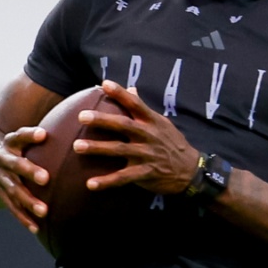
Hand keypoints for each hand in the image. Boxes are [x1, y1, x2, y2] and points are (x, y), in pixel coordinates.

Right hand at [0, 127, 51, 232]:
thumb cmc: (14, 149)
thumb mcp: (21, 139)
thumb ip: (39, 135)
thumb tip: (73, 130)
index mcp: (10, 143)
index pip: (18, 136)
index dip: (29, 135)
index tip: (43, 134)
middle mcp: (2, 159)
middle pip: (15, 165)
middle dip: (30, 171)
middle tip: (46, 178)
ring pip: (13, 190)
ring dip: (28, 201)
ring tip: (44, 211)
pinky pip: (11, 207)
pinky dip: (23, 218)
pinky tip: (36, 228)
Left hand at [73, 80, 199, 194]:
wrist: (191, 171)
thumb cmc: (172, 144)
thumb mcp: (162, 123)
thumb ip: (143, 109)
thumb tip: (131, 88)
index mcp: (152, 122)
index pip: (136, 104)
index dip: (121, 93)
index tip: (104, 84)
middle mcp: (148, 136)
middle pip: (123, 125)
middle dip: (102, 120)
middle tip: (82, 116)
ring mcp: (146, 155)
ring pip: (119, 149)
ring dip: (97, 148)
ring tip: (76, 146)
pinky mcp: (145, 174)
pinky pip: (123, 178)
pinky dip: (107, 181)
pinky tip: (90, 184)